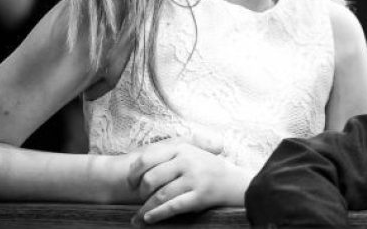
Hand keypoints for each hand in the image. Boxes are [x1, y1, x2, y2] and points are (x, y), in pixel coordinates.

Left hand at [120, 136, 251, 224]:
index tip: (129, 183)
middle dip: (140, 192)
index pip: (148, 158)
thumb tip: (139, 162)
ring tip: (138, 217)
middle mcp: (187, 161)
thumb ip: (171, 152)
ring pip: (160, 195)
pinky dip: (157, 214)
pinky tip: (148, 218)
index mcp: (182, 149)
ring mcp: (194, 178)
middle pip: (151, 178)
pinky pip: (173, 206)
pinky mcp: (200, 195)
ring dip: (145, 208)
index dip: (134, 172)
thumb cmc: (210, 169)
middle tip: (138, 199)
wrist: (237, 182)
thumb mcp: (193, 152)